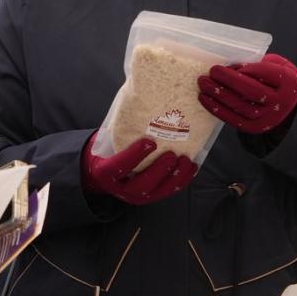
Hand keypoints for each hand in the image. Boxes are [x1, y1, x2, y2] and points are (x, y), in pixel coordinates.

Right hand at [82, 137, 197, 205]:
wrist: (104, 173)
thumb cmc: (107, 151)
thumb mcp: (105, 141)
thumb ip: (118, 130)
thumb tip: (136, 99)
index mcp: (105, 173)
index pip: (119, 167)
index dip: (134, 156)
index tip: (149, 142)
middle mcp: (121, 189)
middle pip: (141, 186)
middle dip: (159, 170)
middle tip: (171, 154)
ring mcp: (136, 196)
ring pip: (157, 192)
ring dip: (174, 177)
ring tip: (185, 161)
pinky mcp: (150, 196)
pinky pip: (167, 191)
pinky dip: (181, 180)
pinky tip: (191, 167)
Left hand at [198, 53, 296, 134]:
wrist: (287, 105)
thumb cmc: (276, 79)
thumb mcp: (275, 65)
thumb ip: (258, 64)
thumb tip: (231, 66)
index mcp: (288, 82)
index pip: (266, 73)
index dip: (248, 69)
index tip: (231, 64)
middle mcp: (281, 102)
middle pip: (252, 91)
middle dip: (230, 80)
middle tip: (212, 71)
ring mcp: (267, 117)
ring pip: (240, 106)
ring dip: (219, 94)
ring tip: (203, 83)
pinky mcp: (254, 128)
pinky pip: (233, 119)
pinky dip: (217, 109)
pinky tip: (204, 98)